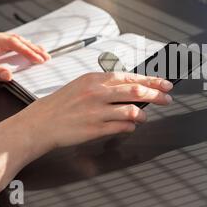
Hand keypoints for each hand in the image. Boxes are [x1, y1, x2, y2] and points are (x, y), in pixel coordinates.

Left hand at [0, 29, 49, 81]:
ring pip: (13, 42)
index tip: (38, 58)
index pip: (12, 43)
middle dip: (32, 48)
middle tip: (46, 57)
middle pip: (16, 40)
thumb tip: (9, 75)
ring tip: (41, 53)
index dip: (27, 50)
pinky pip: (7, 47)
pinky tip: (26, 53)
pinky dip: (19, 50)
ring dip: (27, 47)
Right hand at [11, 72, 173, 155]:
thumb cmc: (61, 104)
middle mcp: (97, 93)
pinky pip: (121, 127)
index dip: (151, 81)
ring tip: (144, 116)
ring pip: (131, 110)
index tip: (164, 84)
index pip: (130, 77)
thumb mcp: (82, 86)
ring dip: (143, 114)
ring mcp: (96, 111)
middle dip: (156, 95)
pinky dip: (130, 126)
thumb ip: (105, 86)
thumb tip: (131, 88)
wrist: (39, 123)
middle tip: (167, 98)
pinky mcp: (94, 129)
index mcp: (94, 79)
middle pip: (136, 91)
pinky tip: (131, 126)